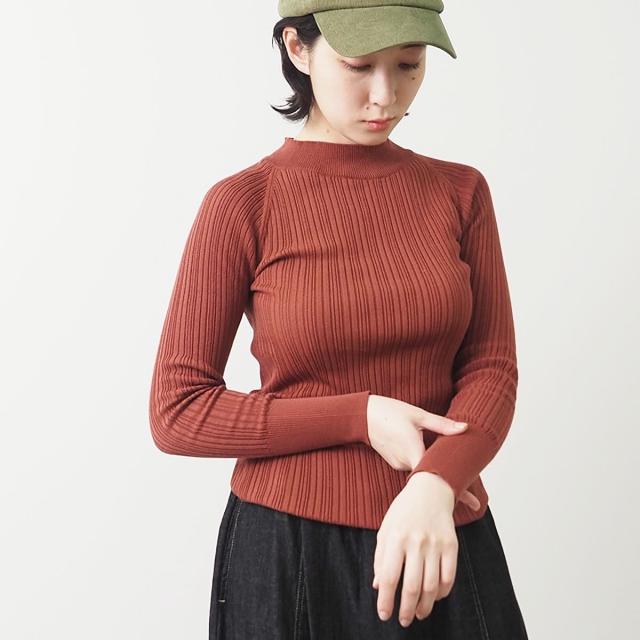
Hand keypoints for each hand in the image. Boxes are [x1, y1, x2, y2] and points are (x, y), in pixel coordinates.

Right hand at [366, 394, 480, 509]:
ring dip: (435, 471)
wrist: (362, 416)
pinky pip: (414, 467)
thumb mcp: (418, 415)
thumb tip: (464, 428)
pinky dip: (423, 466)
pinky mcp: (395, 462)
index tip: (473, 503)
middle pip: (432, 478)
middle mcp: (406, 463)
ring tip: (453, 471)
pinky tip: (429, 459)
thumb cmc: (389, 412)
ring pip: (423, 472)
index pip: (438, 476)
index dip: (456, 490)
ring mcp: (399, 464)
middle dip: (450, 485)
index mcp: (414, 451)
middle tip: (473, 499)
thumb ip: (442, 424)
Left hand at [372, 472, 459, 626]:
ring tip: (418, 613)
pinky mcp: (451, 545)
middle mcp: (415, 542)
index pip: (388, 576)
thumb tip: (378, 587)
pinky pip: (448, 577)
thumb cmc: (403, 511)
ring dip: (424, 605)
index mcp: (395, 538)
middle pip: (411, 586)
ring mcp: (435, 544)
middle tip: (403, 621)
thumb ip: (380, 558)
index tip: (384, 614)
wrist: (430, 489)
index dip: (386, 600)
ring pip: (431, 586)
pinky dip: (443, 592)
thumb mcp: (385, 529)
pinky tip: (435, 597)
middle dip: (405, 609)